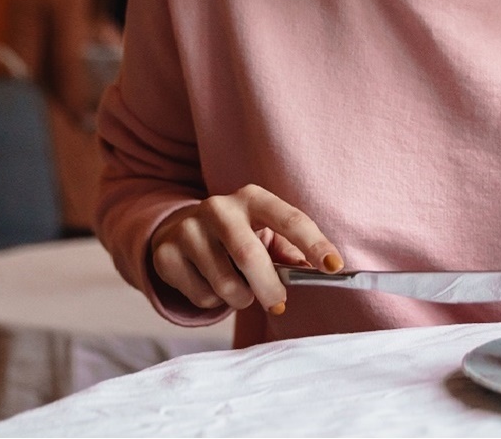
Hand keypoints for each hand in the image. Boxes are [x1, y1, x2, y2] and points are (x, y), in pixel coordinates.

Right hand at [149, 184, 342, 315]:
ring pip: (224, 283)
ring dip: (240, 298)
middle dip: (268, 287)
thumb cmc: (238, 236)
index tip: (334, 267)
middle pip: (249, 255)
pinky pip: (200, 295)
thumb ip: (291, 252)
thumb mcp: (265, 234)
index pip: (290, 219)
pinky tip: (210, 284)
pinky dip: (213, 302)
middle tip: (277, 303)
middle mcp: (218, 207)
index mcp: (253, 197)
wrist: (179, 230)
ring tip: (240, 291)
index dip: (314, 243)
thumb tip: (317, 271)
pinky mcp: (165, 253)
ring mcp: (187, 229)